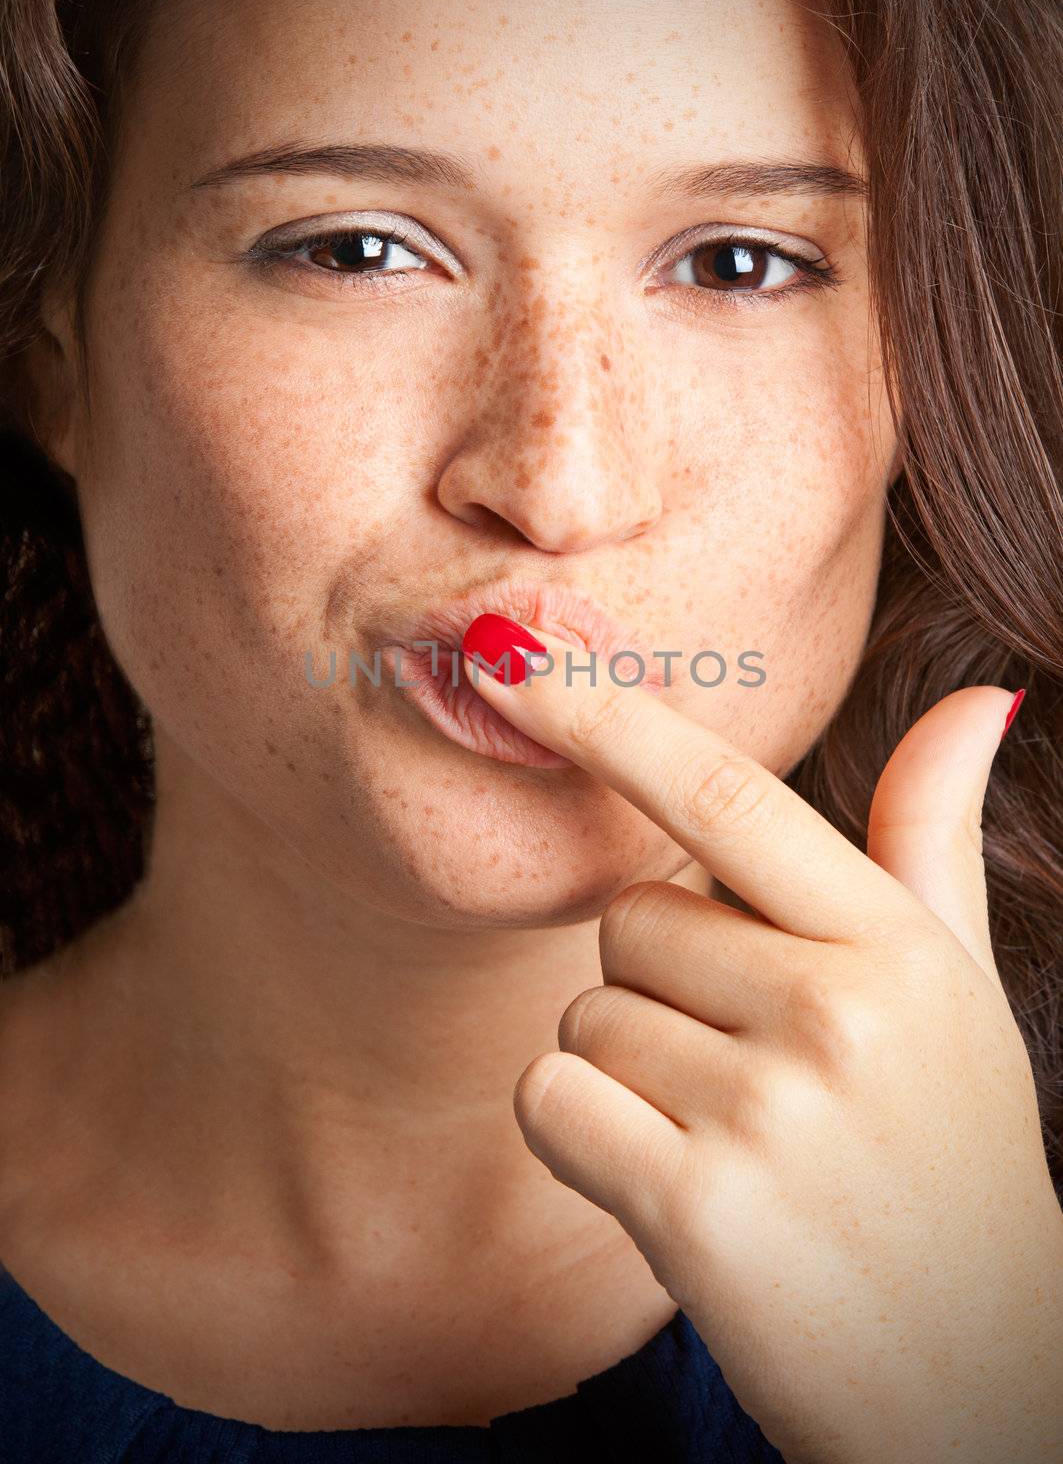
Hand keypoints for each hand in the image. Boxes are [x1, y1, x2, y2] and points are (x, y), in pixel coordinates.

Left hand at [462, 623, 1062, 1463]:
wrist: (975, 1378)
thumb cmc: (949, 1160)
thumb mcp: (958, 990)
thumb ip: (933, 838)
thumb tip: (977, 695)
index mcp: (894, 944)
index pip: (723, 793)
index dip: (606, 713)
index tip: (511, 651)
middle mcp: (835, 1012)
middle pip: (628, 919)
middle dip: (660, 982)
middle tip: (752, 1072)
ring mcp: (766, 1111)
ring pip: (587, 1013)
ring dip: (631, 1072)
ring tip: (732, 1140)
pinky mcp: (694, 1207)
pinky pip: (551, 1098)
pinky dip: (584, 1137)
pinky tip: (674, 1187)